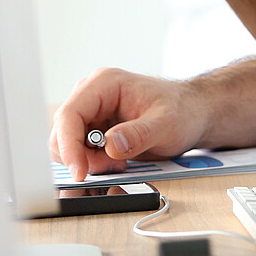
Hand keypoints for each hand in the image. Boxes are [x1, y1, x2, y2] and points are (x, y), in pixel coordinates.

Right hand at [51, 67, 210, 182]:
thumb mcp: (166, 124)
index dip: (68, 146)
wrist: (192, 114)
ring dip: (89, 161)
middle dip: (81, 157)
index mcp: (105, 83)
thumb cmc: (182, 111)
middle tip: (114, 166)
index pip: (69, 114)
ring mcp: (92, 111)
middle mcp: (92, 94)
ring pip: (67, 145)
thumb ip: (139, 134)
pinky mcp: (94, 127)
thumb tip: (110, 145)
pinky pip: (79, 151)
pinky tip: (117, 160)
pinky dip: (93, 163)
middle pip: (63, 133)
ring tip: (121, 161)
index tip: (79, 172)